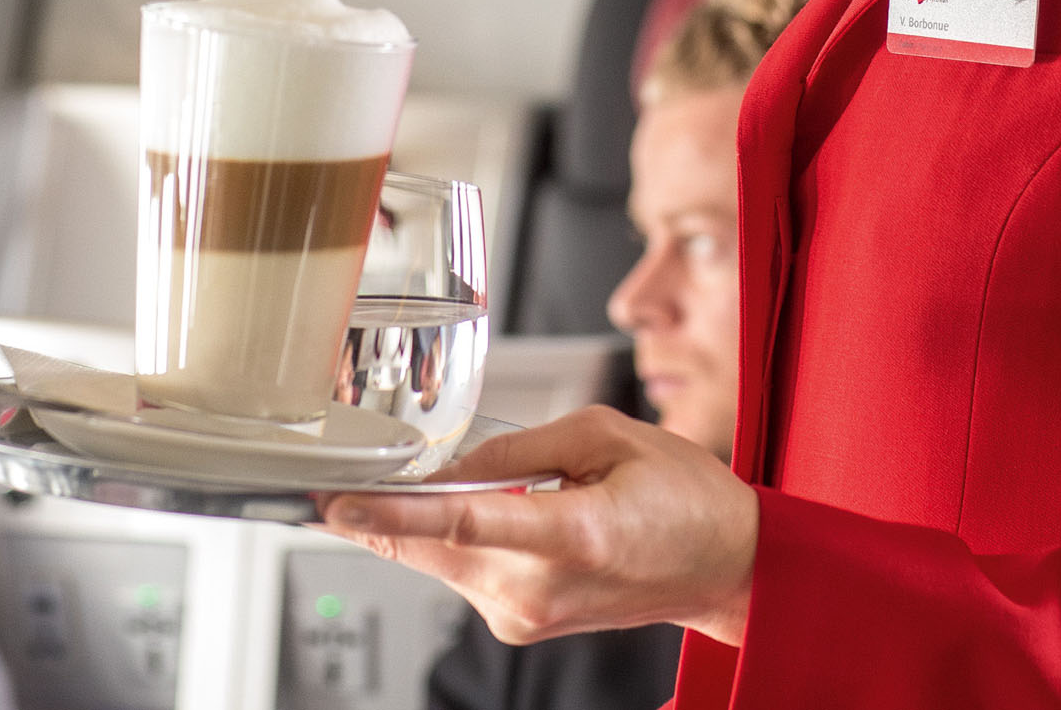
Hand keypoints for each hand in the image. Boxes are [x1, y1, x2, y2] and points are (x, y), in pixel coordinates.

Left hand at [316, 406, 756, 646]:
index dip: (391, 513)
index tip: (337, 501)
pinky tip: (475, 512)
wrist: (725, 566)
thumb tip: (458, 460)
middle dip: (379, 514)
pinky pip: (464, 572)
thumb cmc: (684, 498)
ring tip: (433, 484)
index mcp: (571, 535)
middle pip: (431, 546)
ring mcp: (528, 615)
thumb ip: (523, 444)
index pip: (463, 523)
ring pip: (440, 560)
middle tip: (335, 480)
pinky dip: (453, 540)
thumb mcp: (609, 435)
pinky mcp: (521, 624)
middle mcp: (540, 588)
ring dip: (420, 523)